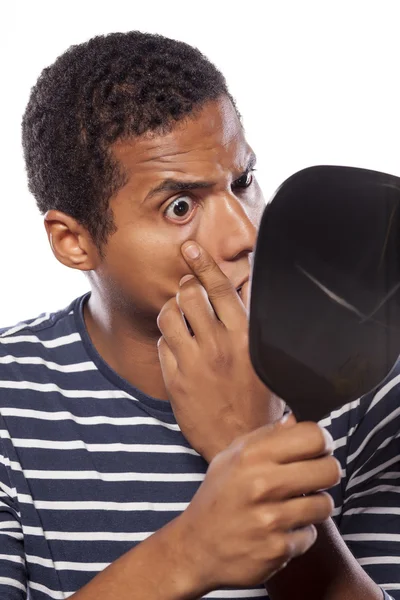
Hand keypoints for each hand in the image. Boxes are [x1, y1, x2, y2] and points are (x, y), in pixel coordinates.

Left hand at [157, 241, 284, 461]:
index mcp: (245, 336)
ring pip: (169, 314)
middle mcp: (218, 345)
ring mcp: (194, 362)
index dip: (203, 264)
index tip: (190, 248)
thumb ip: (253, 325)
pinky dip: (168, 338)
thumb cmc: (260, 399)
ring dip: (172, 310)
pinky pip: (162, 343)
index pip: (220, 288)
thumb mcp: (266, 358)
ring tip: (180, 316)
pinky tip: (178, 346)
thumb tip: (243, 289)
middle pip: (188, 295)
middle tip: (188, 290)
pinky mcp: (175, 379)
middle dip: (185, 287)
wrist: (243, 441)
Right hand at [175, 418, 339, 593]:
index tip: (317, 450)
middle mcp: (262, 484)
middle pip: (329, 469)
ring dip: (314, 506)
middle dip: (325, 473)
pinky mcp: (278, 549)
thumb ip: (265, 436)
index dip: (322, 442)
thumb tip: (295, 419)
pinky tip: (281, 530)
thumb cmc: (218, 497)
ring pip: (325, 504)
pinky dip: (300, 534)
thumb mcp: (231, 458)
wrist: (196, 549)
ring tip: (294, 506)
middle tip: (312, 479)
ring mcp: (270, 519)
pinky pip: (311, 535)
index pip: (313, 436)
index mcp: (251, 456)